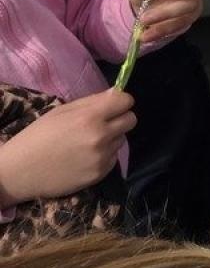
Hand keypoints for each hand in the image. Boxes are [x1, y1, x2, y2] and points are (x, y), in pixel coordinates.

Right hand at [0, 89, 134, 204]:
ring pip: (121, 140)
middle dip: (120, 119)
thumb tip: (117, 93)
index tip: (112, 106)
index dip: (120, 102)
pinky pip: (113, 158)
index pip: (126, 101)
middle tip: (102, 124)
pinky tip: (84, 158)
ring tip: (86, 143)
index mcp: (89, 117)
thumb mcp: (60, 112)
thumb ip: (91, 102)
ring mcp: (102, 157)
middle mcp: (100, 136)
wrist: (19, 172)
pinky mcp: (100, 174)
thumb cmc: (37, 137)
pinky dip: (104, 156)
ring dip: (110, 139)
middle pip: (131, 120)